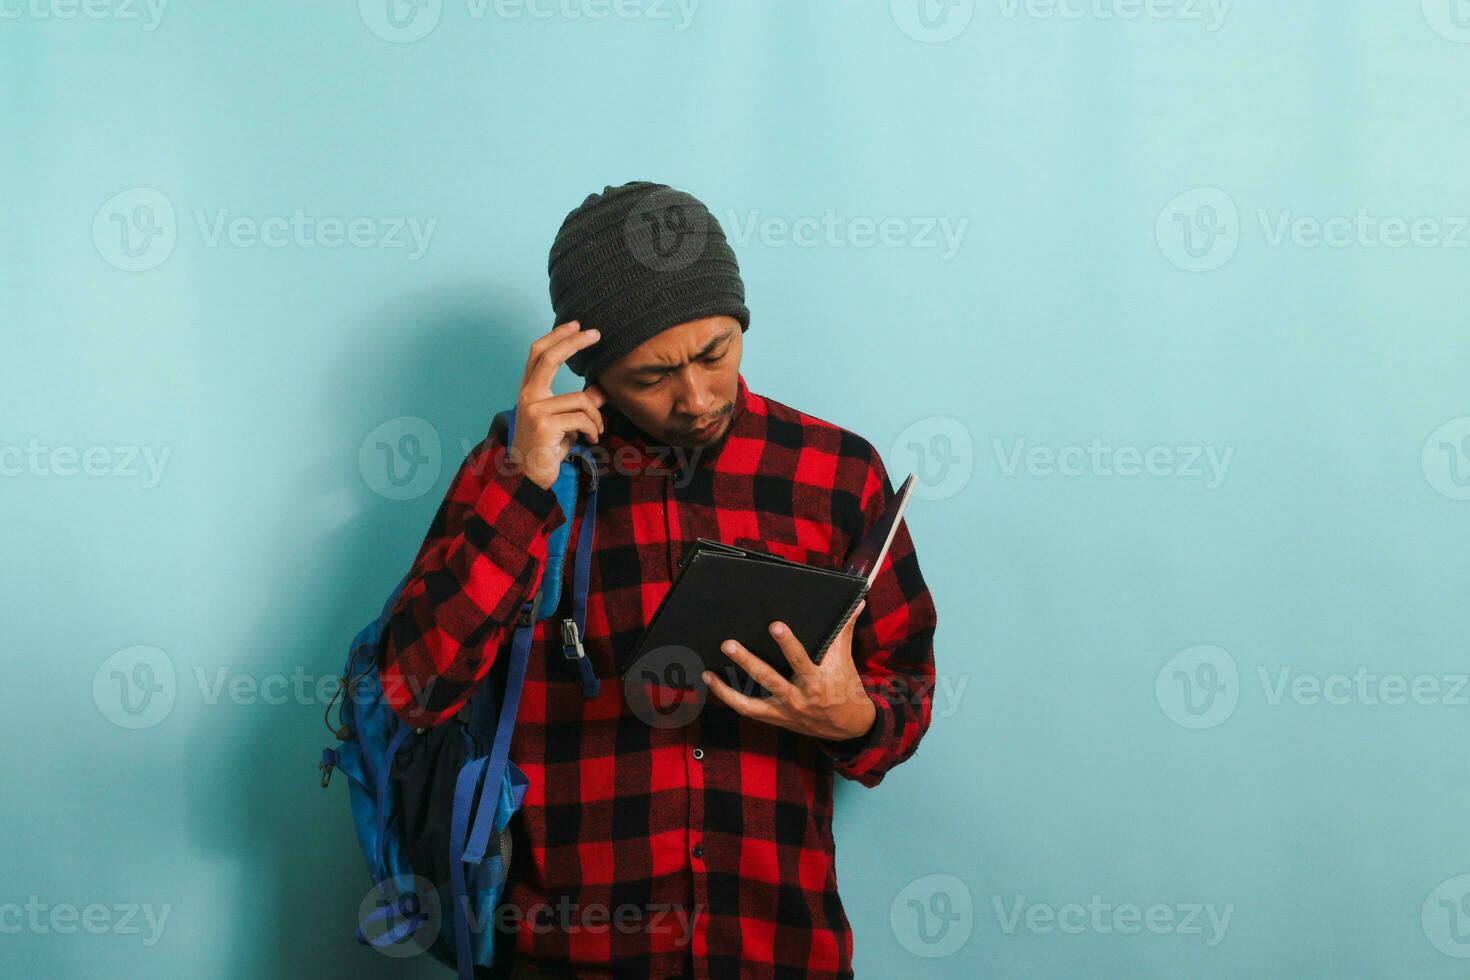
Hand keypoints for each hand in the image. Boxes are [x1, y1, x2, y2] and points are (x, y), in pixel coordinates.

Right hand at [510, 321, 607, 490]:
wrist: (531, 479)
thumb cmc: (548, 449)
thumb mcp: (567, 423)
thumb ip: (581, 405)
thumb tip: (602, 390)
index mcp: (530, 392)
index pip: (539, 354)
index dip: (557, 336)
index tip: (577, 324)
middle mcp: (528, 396)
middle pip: (549, 356)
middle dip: (574, 342)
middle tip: (596, 334)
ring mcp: (534, 409)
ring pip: (581, 399)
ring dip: (596, 418)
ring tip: (597, 432)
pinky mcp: (544, 425)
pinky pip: (582, 418)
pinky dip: (593, 430)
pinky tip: (590, 441)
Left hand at [702, 599, 874, 740]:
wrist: (849, 727)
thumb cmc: (846, 688)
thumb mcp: (846, 660)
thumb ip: (845, 630)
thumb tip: (856, 602)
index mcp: (816, 681)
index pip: (800, 659)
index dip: (788, 643)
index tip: (774, 625)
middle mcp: (798, 698)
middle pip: (768, 679)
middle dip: (747, 661)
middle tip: (728, 644)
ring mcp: (784, 711)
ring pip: (751, 702)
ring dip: (727, 689)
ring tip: (708, 673)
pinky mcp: (776, 718)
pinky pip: (748, 710)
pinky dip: (729, 698)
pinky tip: (712, 683)